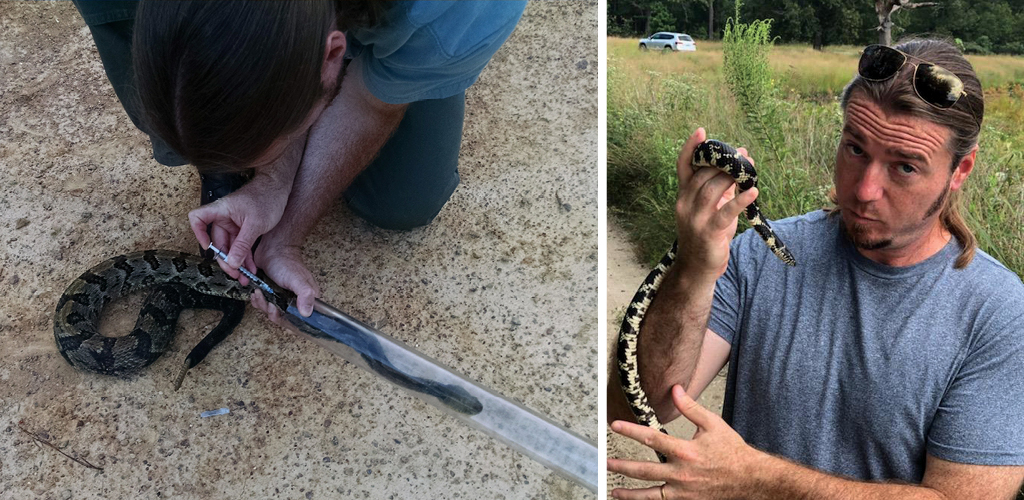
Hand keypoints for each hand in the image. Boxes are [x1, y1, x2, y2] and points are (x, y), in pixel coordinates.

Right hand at [189, 171, 290, 281]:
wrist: (280, 187)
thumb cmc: (267, 198)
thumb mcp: (255, 225)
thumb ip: (242, 245)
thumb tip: (232, 263)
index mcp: (221, 210)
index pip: (198, 219)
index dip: (199, 234)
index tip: (209, 248)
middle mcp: (224, 217)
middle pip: (217, 242)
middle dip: (226, 261)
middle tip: (236, 275)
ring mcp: (234, 223)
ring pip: (230, 247)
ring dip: (237, 262)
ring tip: (245, 277)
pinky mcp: (244, 228)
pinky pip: (240, 245)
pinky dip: (245, 256)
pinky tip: (251, 268)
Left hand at [249, 235, 319, 322]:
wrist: (272, 248)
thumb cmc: (287, 263)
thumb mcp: (298, 280)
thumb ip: (305, 295)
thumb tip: (307, 314)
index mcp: (306, 299)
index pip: (298, 320)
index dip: (286, 321)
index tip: (276, 311)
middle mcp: (295, 300)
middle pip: (282, 317)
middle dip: (271, 311)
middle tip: (267, 300)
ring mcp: (281, 297)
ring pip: (270, 311)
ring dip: (262, 304)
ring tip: (259, 293)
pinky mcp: (269, 293)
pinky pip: (262, 304)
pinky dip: (257, 300)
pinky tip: (255, 292)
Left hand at [608, 385, 762, 499]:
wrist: (751, 479)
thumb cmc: (732, 451)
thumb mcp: (713, 424)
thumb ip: (690, 408)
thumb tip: (675, 389)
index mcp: (686, 451)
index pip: (651, 439)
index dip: (630, 431)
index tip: (614, 426)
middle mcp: (682, 473)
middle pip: (644, 471)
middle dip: (622, 467)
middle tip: (606, 463)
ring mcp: (684, 491)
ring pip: (651, 495)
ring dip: (630, 494)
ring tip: (614, 492)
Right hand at [674, 128, 758, 279]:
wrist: (697, 268)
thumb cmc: (707, 236)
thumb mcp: (711, 209)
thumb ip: (722, 189)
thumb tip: (743, 168)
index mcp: (683, 196)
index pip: (683, 167)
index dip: (691, 148)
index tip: (702, 131)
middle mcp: (685, 204)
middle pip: (702, 175)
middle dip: (724, 163)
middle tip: (743, 155)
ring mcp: (695, 219)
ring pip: (711, 189)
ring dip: (731, 177)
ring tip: (748, 169)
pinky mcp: (708, 232)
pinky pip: (725, 212)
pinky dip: (740, 200)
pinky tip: (753, 191)